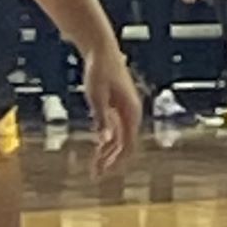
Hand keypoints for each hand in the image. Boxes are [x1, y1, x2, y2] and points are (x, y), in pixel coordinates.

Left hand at [80, 43, 141, 175]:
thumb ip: (102, 118)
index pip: (127, 144)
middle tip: (96, 175)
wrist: (101, 51)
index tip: (103, 173)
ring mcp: (124, 110)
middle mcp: (131, 113)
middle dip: (111, 160)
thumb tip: (105, 140)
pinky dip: (107, 140)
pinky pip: (115, 129)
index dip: (116, 161)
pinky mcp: (117, 106)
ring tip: (96, 166)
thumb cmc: (99, 71)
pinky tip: (99, 147)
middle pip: (124, 144)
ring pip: (120, 138)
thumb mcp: (97, 96)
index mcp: (130, 112)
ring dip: (109, 152)